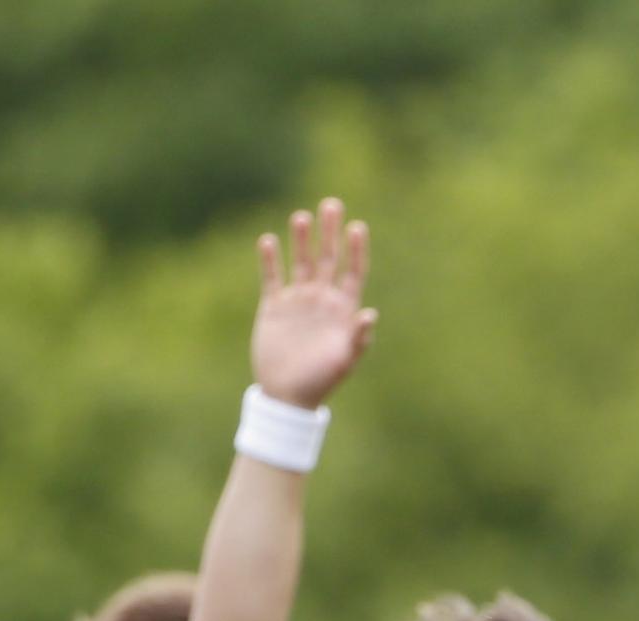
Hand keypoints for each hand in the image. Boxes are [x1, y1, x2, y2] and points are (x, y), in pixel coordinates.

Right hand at [249, 197, 375, 407]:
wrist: (288, 396)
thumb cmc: (321, 381)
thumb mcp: (344, 362)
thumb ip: (358, 339)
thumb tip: (369, 315)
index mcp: (342, 308)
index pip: (353, 272)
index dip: (356, 250)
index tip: (358, 227)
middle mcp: (321, 299)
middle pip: (328, 258)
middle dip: (330, 232)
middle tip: (332, 205)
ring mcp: (297, 300)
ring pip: (301, 262)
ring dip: (301, 240)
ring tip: (301, 217)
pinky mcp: (273, 306)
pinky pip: (272, 277)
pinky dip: (270, 260)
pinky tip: (269, 241)